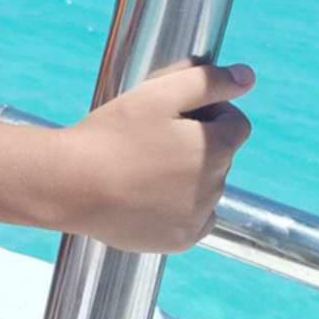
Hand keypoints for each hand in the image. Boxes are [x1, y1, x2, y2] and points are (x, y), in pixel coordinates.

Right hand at [59, 61, 254, 250]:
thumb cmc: (112, 134)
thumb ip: (208, 81)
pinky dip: (180, 208)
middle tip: (152, 139)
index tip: (177, 115)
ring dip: (187, 176)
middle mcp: (215, 187)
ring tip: (143, 168)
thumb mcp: (158, 93)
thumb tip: (247, 77)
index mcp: (216, 148)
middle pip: (220, 157)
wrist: (71, 185)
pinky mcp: (178, 241)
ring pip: (206, 188)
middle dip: (197, 145)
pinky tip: (148, 196)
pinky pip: (194, 220)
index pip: (236, 125)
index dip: (210, 114)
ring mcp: (197, 217)